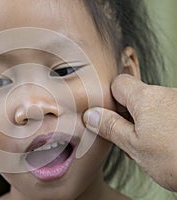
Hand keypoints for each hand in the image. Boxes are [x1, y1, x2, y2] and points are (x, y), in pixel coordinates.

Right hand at [83, 74, 176, 190]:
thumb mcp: (134, 146)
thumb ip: (110, 127)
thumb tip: (90, 115)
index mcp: (146, 98)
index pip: (118, 83)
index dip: (110, 97)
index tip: (108, 114)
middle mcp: (165, 94)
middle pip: (136, 95)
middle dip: (128, 114)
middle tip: (128, 137)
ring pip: (153, 106)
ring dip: (146, 121)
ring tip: (150, 145)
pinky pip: (168, 112)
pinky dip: (163, 125)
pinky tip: (166, 144)